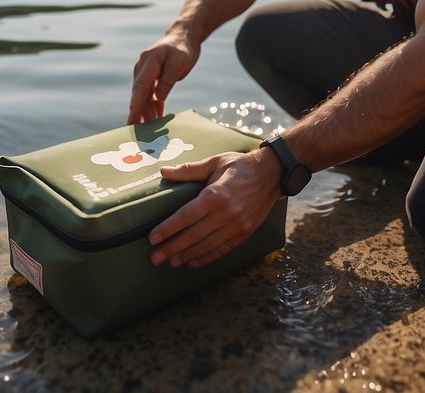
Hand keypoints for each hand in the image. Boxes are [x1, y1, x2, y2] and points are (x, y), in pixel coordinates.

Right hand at [127, 27, 199, 123]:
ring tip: (151, 129)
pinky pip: (150, 93)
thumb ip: (167, 80)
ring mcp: (145, 72)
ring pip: (144, 96)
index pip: (140, 87)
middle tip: (138, 133)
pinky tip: (157, 117)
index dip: (135, 106)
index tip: (131, 121)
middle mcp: (142, 67)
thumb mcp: (179, 63)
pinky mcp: (151, 77)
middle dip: (138, 113)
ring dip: (147, 111)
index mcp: (148, 61)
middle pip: (139, 94)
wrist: (184, 35)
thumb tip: (157, 99)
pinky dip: (153, 105)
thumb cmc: (183, 48)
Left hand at [147, 150, 280, 267]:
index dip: (168, 228)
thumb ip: (188, 170)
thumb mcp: (214, 162)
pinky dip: (206, 257)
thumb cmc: (239, 165)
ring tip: (170, 262)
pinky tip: (192, 262)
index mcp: (217, 194)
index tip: (152, 238)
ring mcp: (237, 226)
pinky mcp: (245, 233)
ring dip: (187, 255)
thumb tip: (163, 172)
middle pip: (194, 235)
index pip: (186, 216)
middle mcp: (227, 213)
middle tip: (155, 257)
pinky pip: (223, 249)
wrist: (272, 174)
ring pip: (207, 245)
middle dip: (172, 247)